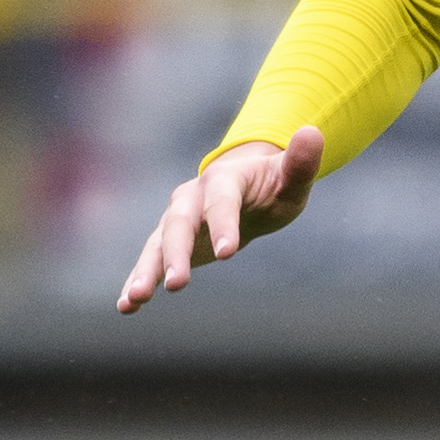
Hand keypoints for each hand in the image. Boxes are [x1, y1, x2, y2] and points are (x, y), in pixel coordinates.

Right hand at [115, 128, 326, 312]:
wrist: (246, 191)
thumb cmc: (273, 187)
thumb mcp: (290, 179)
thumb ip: (300, 163)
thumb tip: (312, 133)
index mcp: (223, 179)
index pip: (221, 200)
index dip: (223, 224)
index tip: (227, 253)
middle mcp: (191, 197)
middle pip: (178, 223)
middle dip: (174, 253)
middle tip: (177, 284)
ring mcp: (175, 220)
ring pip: (156, 245)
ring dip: (145, 271)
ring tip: (136, 300)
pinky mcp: (168, 243)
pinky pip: (149, 261)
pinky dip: (136, 281)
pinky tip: (127, 307)